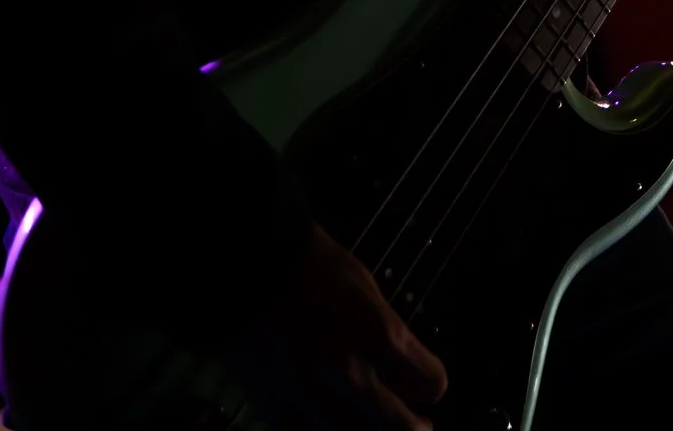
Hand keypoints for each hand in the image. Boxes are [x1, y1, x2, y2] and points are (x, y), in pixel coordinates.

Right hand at [254, 221, 447, 430]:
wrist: (242, 262)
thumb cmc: (304, 259)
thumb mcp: (360, 281)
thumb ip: (383, 326)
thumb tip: (397, 353)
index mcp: (379, 335)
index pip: (429, 382)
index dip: (430, 380)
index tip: (427, 381)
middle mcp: (352, 375)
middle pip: (402, 427)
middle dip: (415, 426)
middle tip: (420, 426)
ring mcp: (312, 397)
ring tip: (378, 429)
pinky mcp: (274, 407)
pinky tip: (328, 426)